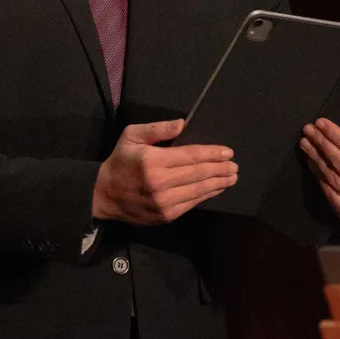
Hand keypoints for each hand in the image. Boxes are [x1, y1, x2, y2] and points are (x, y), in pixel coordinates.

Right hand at [92, 118, 237, 224]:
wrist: (104, 195)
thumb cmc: (120, 162)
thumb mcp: (131, 137)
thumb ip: (157, 128)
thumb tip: (183, 124)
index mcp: (152, 161)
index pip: (191, 156)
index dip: (212, 153)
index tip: (228, 152)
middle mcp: (160, 182)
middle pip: (199, 173)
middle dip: (220, 168)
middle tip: (234, 165)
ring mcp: (164, 201)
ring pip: (199, 190)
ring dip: (219, 183)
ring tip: (231, 177)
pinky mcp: (167, 214)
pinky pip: (193, 203)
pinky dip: (207, 195)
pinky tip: (216, 188)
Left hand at [301, 90, 339, 222]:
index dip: (335, 134)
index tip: (320, 121)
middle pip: (339, 161)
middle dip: (321, 143)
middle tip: (307, 129)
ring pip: (330, 175)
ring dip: (314, 156)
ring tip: (305, 141)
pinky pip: (326, 189)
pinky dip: (316, 172)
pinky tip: (310, 159)